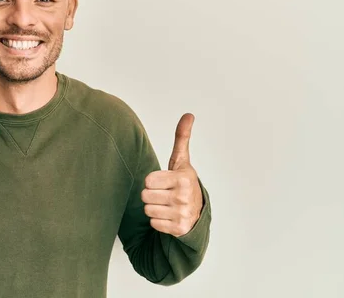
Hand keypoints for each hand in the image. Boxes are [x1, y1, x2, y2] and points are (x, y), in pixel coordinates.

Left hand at [141, 113, 202, 236]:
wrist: (198, 212)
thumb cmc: (183, 183)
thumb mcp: (182, 161)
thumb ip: (182, 138)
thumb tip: (188, 115)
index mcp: (182, 178)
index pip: (148, 180)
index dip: (152, 181)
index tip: (164, 181)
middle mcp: (183, 196)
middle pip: (145, 195)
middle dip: (152, 195)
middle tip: (164, 194)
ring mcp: (181, 214)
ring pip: (147, 210)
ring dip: (154, 208)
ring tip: (166, 204)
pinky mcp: (178, 229)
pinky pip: (153, 224)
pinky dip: (158, 221)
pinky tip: (169, 216)